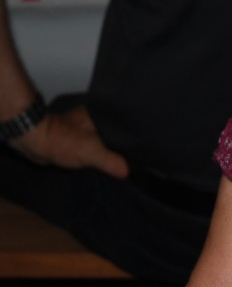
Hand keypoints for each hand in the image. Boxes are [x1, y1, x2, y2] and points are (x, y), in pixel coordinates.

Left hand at [10, 104, 128, 178]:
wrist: (33, 142)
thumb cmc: (60, 140)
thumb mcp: (90, 152)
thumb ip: (110, 161)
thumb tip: (127, 171)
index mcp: (104, 116)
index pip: (126, 127)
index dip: (135, 139)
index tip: (144, 151)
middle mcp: (97, 120)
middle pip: (117, 135)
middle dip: (123, 147)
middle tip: (135, 161)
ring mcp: (87, 130)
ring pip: (106, 142)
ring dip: (110, 152)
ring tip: (122, 164)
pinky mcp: (78, 140)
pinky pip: (94, 148)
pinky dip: (98, 156)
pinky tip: (103, 164)